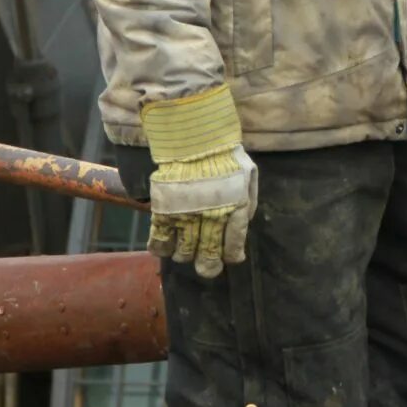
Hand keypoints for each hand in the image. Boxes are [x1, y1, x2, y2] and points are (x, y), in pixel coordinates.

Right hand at [141, 85, 257, 278]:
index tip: (230, 258)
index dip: (232, 255)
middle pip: (208, 254)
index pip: (234, 244)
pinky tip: (164, 248)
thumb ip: (247, 201)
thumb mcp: (247, 175)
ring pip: (183, 251)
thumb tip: (244, 222)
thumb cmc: (224, 155)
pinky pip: (160, 239)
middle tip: (207, 267)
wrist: (195, 138)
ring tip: (186, 248)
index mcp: (234, 208)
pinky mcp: (164, 211)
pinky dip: (161, 248)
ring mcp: (186, 215)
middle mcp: (210, 217)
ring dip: (185, 254)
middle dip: (208, 266)